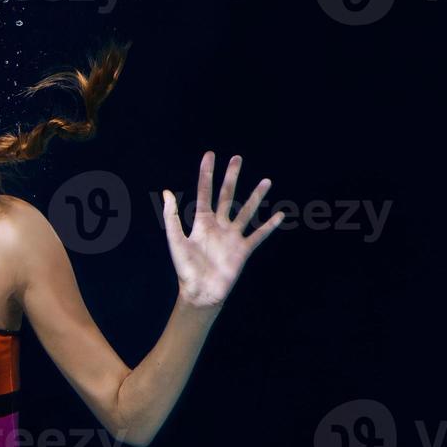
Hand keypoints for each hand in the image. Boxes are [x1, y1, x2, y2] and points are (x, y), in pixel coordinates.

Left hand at [160, 151, 282, 307]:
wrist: (199, 292)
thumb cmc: (185, 268)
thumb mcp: (176, 240)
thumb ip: (172, 217)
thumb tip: (167, 192)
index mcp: (201, 222)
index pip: (205, 192)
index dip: (207, 174)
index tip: (210, 155)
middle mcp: (218, 225)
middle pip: (227, 196)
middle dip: (231, 177)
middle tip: (237, 158)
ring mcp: (232, 237)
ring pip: (246, 211)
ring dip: (256, 196)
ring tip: (266, 181)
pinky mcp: (243, 250)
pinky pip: (258, 235)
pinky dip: (269, 226)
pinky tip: (280, 215)